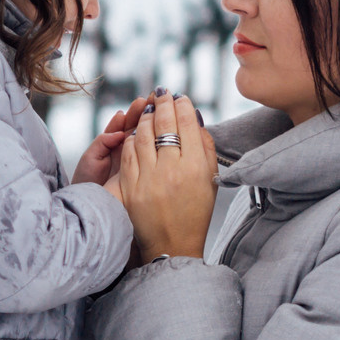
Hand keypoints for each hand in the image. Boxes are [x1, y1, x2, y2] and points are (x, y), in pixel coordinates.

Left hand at [72, 94, 148, 187]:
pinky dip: (152, 145)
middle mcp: (126, 150)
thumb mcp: (91, 158)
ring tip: (157, 111)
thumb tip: (119, 131)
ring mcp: (135, 160)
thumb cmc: (86, 181)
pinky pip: (147, 157)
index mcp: (113, 144)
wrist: (91, 206)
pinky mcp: (140, 172)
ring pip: (144, 140)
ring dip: (151, 124)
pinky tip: (157, 133)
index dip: (133, 113)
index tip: (142, 101)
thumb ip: (103, 142)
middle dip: (146, 114)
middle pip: (137, 128)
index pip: (124, 125)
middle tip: (155, 101)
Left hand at [117, 91, 216, 262]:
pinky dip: (131, 138)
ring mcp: (148, 179)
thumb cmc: (195, 212)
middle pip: (164, 124)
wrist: (172, 246)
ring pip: (143, 135)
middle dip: (162, 103)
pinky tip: (135, 133)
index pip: (187, 123)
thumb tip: (194, 117)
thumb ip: (205, 147)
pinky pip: (129, 153)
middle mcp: (172, 170)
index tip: (179, 97)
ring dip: (145, 117)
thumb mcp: (210, 180)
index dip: (182, 105)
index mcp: (195, 168)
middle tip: (161, 93)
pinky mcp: (130, 187)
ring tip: (148, 109)